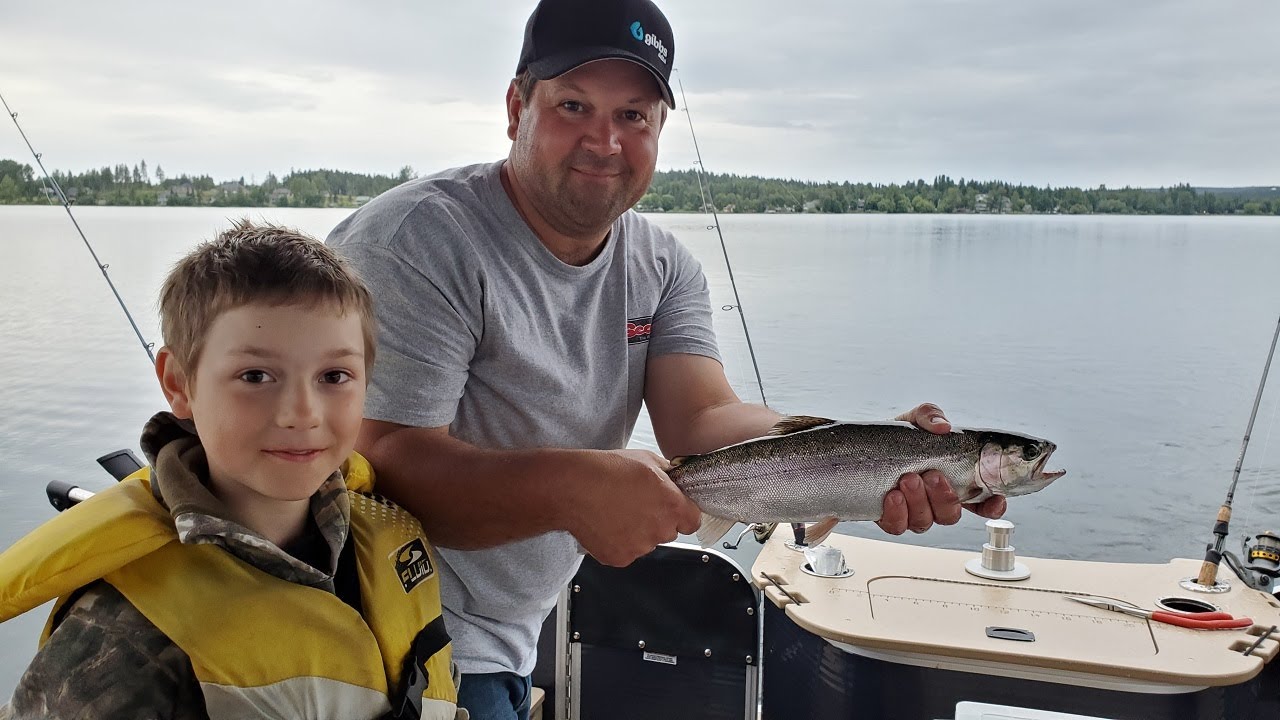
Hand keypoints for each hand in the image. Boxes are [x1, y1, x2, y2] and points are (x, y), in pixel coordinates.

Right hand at [568, 449, 701, 566]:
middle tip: (636, 504)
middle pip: (669, 532)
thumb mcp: (646, 460)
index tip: (672, 508)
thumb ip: (668, 476)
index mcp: (672, 506)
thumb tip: (674, 482)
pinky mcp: (620, 558)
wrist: (571, 488)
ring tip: (616, 511)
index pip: (693, 521)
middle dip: (657, 521)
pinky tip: (606, 523)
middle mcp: (660, 530)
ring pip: (646, 543)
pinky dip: (618, 541)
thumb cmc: (606, 471)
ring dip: (637, 532)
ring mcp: (639, 547)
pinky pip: (626, 552)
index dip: (683, 514)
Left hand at [876, 403, 1006, 534]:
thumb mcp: (915, 419)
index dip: (992, 506)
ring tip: (907, 479)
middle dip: (943, 497)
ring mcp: (913, 512)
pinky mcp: (890, 518)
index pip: (982, 502)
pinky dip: (897, 513)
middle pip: (950, 515)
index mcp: (952, 482)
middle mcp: (935, 501)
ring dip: (919, 501)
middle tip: (931, 475)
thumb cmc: (897, 436)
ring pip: (925, 522)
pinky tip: (893, 495)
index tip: (995, 499)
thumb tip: (943, 427)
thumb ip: (931, 415)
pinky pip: (898, 526)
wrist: (861, 446)